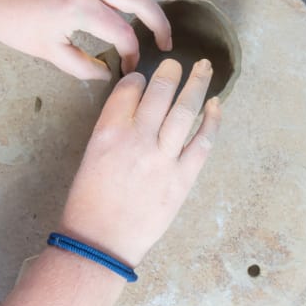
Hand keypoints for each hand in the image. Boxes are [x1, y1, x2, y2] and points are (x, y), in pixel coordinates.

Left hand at [0, 0, 177, 79]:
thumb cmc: (13, 23)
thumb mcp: (48, 53)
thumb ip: (82, 66)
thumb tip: (107, 73)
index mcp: (82, 10)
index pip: (123, 35)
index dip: (131, 55)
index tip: (128, 68)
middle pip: (140, 1)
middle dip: (159, 25)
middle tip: (164, 43)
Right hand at [58, 58, 219, 266]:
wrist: (101, 241)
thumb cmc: (89, 202)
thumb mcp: (91, 156)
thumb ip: (114, 130)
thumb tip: (138, 111)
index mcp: (108, 132)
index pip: (128, 89)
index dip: (138, 79)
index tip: (144, 79)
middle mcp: (137, 140)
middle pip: (159, 93)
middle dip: (170, 73)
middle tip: (176, 64)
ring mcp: (163, 159)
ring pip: (185, 110)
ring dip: (196, 85)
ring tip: (203, 68)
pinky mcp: (182, 178)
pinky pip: (203, 142)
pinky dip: (212, 120)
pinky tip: (216, 104)